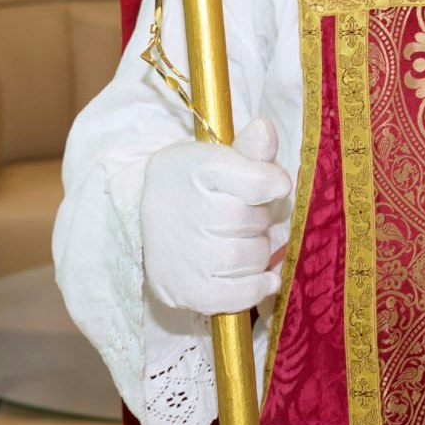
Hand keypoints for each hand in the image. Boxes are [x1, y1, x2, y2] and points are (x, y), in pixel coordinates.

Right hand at [141, 117, 291, 315]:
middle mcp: (184, 213)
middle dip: (260, 218)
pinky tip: (261, 276)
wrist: (150, 221)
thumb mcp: (217, 157)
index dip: (273, 184)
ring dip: (257, 250)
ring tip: (239, 239)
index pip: (256, 183)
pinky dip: (258, 286)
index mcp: (193, 170)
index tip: (274, 185)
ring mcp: (183, 256)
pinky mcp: (185, 292)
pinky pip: (239, 296)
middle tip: (245, 214)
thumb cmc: (194, 185)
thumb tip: (264, 129)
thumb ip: (249, 149)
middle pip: (253, 221)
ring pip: (252, 257)